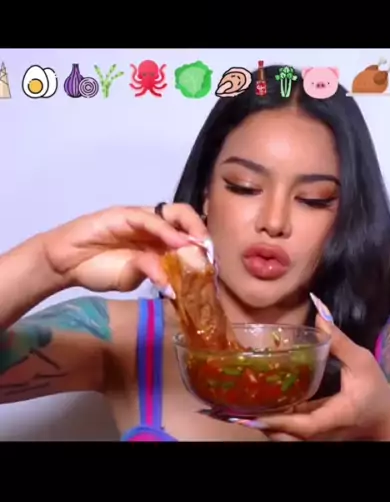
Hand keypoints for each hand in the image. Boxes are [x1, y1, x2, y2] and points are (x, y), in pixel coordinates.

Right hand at [40, 204, 208, 292]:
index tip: (211, 264)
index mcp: (157, 240)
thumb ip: (152, 276)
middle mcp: (152, 225)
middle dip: (201, 232)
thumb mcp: (131, 278)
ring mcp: (139, 218)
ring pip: (172, 214)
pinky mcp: (123, 214)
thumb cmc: (98, 269)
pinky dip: (165, 232)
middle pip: (185, 218)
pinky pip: (149, 219)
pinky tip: (176, 245)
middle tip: (208, 253)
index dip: (201, 246)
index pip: (186, 235)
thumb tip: (175, 287)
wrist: (66, 263)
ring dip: (189, 231)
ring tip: (198, 248)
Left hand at [236, 295, 389, 440]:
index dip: (276, 421)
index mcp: (334, 417)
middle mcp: (321, 433)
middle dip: (259, 423)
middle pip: (285, 437)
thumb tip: (319, 310)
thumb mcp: (362, 362)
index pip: (302, 425)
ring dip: (262, 424)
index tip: (251, 415)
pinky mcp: (313, 435)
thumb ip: (339, 339)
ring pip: (284, 437)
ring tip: (236, 407)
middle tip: (231, 408)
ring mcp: (316, 437)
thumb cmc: (376, 391)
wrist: (385, 421)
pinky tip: (256, 406)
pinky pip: (288, 433)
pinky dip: (272, 422)